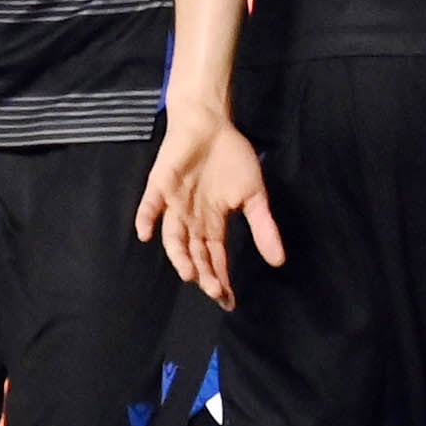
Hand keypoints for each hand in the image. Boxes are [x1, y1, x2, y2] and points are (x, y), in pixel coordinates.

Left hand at [136, 101, 282, 304]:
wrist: (210, 123)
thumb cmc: (231, 158)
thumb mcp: (254, 194)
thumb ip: (263, 227)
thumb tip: (279, 260)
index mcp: (213, 224)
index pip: (216, 259)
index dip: (221, 281)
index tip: (229, 303)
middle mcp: (191, 220)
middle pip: (196, 254)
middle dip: (205, 274)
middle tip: (214, 290)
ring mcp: (174, 204)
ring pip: (174, 236)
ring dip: (180, 255)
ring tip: (189, 273)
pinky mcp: (160, 185)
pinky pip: (150, 205)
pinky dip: (146, 218)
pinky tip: (146, 233)